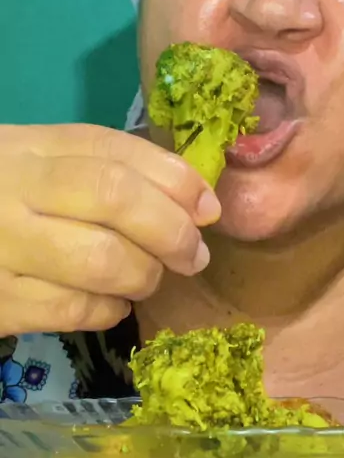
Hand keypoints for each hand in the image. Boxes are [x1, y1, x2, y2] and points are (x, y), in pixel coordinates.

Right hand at [0, 124, 220, 335]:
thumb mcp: (36, 162)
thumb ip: (106, 167)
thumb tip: (199, 200)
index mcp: (25, 147)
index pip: (112, 151)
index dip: (173, 179)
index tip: (208, 206)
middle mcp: (11, 190)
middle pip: (115, 198)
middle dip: (172, 230)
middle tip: (193, 254)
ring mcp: (1, 249)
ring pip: (103, 261)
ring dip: (145, 274)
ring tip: (147, 276)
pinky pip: (76, 309)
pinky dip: (110, 307)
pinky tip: (111, 300)